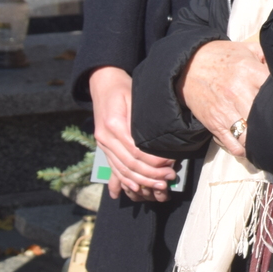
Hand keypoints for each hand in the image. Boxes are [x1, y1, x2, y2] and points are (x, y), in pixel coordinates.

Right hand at [88, 66, 176, 201]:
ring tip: (160, 186)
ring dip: (141, 181)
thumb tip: (157, 139)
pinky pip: (114, 168)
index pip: (136, 150)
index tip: (170, 163)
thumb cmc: (124, 88)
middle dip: (151, 174)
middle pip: (130, 163)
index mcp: (114, 124)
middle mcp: (105, 137)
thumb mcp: (134, 96)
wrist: (103, 83)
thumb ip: (141, 119)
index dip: (154, 160)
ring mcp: (102, 143)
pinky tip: (137, 188)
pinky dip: (125, 180)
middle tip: (169, 178)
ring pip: (122, 169)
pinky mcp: (103, 146)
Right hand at [179, 40, 268, 159]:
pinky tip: (251, 146)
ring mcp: (226, 111)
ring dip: (262, 140)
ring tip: (270, 140)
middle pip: (266, 116)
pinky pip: (234, 145)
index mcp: (250, 72)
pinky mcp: (215, 124)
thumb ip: (269, 58)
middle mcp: (239, 93)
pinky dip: (244, 150)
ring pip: (251, 136)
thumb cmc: (222, 57)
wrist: (188, 66)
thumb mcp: (248, 49)